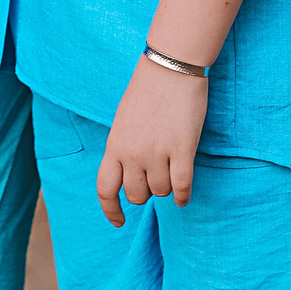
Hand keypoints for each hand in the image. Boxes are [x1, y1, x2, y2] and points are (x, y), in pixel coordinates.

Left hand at [98, 59, 208, 225]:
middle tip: (156, 177)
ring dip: (167, 188)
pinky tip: (185, 197)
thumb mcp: (124, 120)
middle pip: (137, 195)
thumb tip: (130, 174)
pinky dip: (184, 196)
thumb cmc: (147, 90)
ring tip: (171, 172)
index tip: (119, 222)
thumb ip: (124, 148)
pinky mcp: (181, 149)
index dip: (110, 209)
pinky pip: (182, 187)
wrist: (170, 67)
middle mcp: (132, 153)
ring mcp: (156, 152)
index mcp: (114, 144)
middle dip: (147, 192)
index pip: (105, 187)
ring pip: (161, 192)